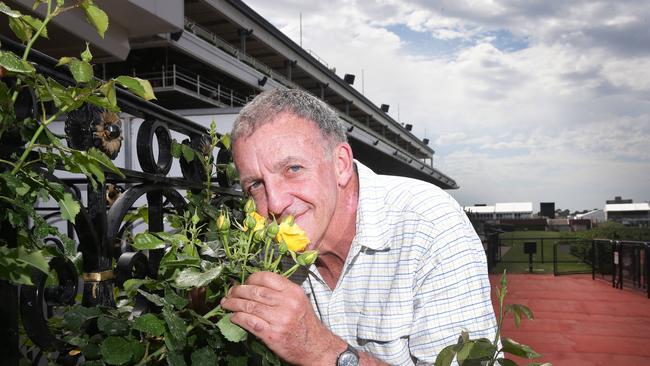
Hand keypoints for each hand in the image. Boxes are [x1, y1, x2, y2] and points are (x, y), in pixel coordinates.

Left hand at [220, 271, 344, 364]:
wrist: (316, 347)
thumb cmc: (306, 324)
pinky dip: (238, 318)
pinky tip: (233, 317)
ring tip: (226, 304)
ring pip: (250, 306)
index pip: (267, 277)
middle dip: (238, 291)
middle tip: (230, 293)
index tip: (244, 283)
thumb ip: (282, 292)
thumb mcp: (299, 301)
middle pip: (255, 291)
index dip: (251, 279)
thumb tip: (256, 286)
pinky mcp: (272, 334)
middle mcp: (287, 303)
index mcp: (293, 291)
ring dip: (234, 304)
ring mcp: (279, 319)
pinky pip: (250, 322)